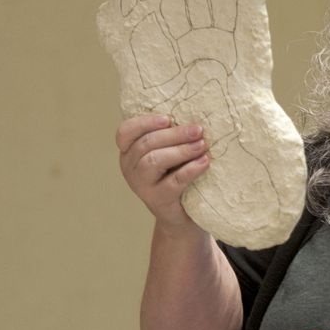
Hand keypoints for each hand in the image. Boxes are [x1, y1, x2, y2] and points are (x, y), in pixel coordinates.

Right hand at [116, 113, 209, 231]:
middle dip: (174, 134)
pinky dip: (191, 169)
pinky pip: (173, 181)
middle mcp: (129, 168)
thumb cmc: (176, 176)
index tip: (168, 118)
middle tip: (198, 130)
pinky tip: (204, 162)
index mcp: (128, 152)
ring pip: (155, 160)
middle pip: (146, 144)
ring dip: (181, 150)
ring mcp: (141, 185)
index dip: (144, 122)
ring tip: (202, 145)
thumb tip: (193, 114)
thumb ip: (169, 137)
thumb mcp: (168, 154)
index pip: (125, 132)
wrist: (181, 215)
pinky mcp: (158, 200)